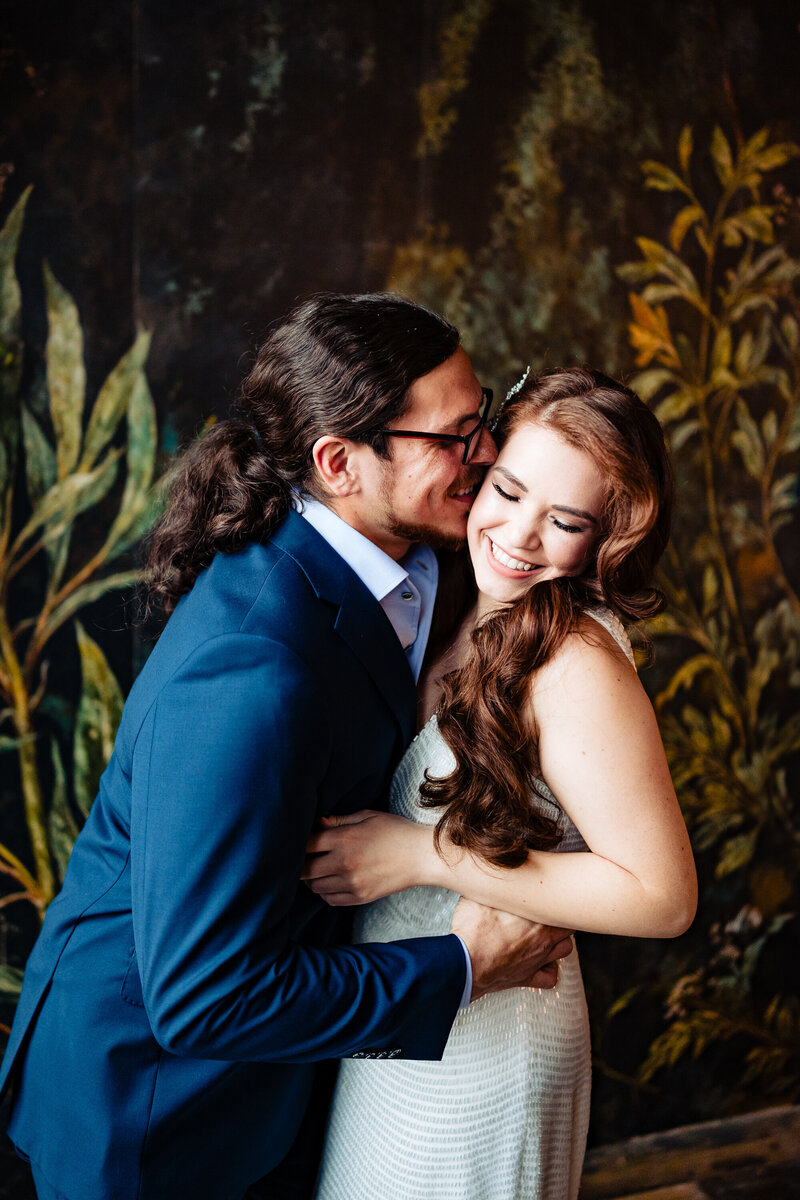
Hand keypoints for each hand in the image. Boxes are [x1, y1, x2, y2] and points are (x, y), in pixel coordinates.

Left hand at [301, 810, 430, 904]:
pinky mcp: (360, 897)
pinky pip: (330, 900)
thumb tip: (318, 823)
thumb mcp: (368, 816)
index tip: (300, 842)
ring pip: (315, 887)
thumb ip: (340, 820)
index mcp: (344, 839)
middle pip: (304, 870)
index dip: (299, 843)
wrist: (421, 856)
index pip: (306, 844)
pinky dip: (325, 892)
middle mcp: (344, 863)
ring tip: (317, 870)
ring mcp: (352, 883)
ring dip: (312, 879)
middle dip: (300, 865)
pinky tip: (330, 882)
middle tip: (303, 860)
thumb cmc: (395, 831)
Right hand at [450, 897, 573, 999]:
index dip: (554, 898)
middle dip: (560, 918)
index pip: (560, 903)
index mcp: (536, 915)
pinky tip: (542, 964)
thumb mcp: (481, 896)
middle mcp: (543, 937)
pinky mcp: (528, 978)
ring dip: (560, 941)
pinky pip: (550, 977)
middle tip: (548, 912)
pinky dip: (549, 970)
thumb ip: (493, 886)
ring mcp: (538, 959)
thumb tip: (490, 875)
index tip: (546, 894)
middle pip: (568, 924)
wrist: (465, 962)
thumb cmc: (473, 930)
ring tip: (548, 935)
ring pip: (565, 949)